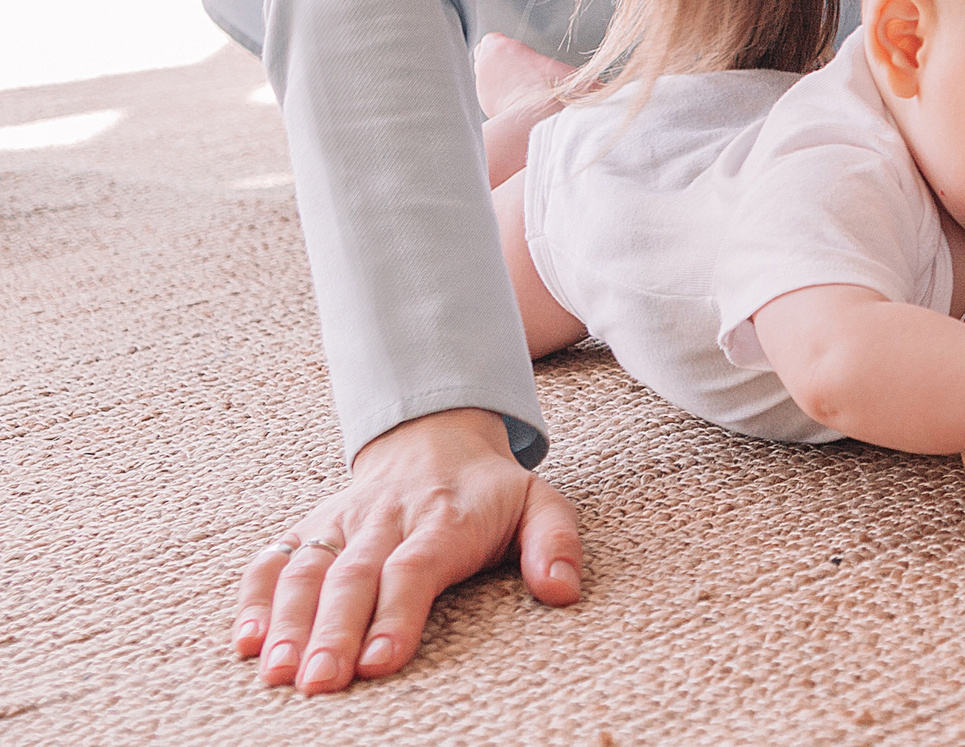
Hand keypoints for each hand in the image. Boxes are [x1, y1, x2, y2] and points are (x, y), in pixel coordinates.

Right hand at [231, 407, 579, 693]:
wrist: (436, 434)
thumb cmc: (489, 490)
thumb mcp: (540, 502)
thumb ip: (556, 543)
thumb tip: (565, 591)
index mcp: (444, 519)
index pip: (414, 567)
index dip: (396, 613)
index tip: (381, 661)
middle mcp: (386, 520)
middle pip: (354, 577)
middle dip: (333, 632)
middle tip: (320, 683)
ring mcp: (342, 523)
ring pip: (307, 570)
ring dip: (288, 623)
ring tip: (277, 674)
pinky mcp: (310, 527)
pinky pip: (274, 558)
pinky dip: (255, 597)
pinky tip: (245, 641)